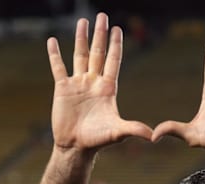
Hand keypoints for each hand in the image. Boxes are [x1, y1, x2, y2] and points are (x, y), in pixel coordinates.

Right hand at [47, 13, 151, 151]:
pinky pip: (58, 68)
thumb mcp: (117, 133)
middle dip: (100, 34)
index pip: (113, 61)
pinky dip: (55, 55)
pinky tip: (53, 41)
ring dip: (81, 38)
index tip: (118, 29)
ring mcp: (78, 84)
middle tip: (103, 16)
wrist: (76, 147)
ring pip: (80, 56)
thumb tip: (152, 135)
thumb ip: (133, 129)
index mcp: (107, 88)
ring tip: (83, 21)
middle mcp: (93, 82)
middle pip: (97, 53)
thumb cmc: (98, 140)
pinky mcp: (62, 89)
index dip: (115, 45)